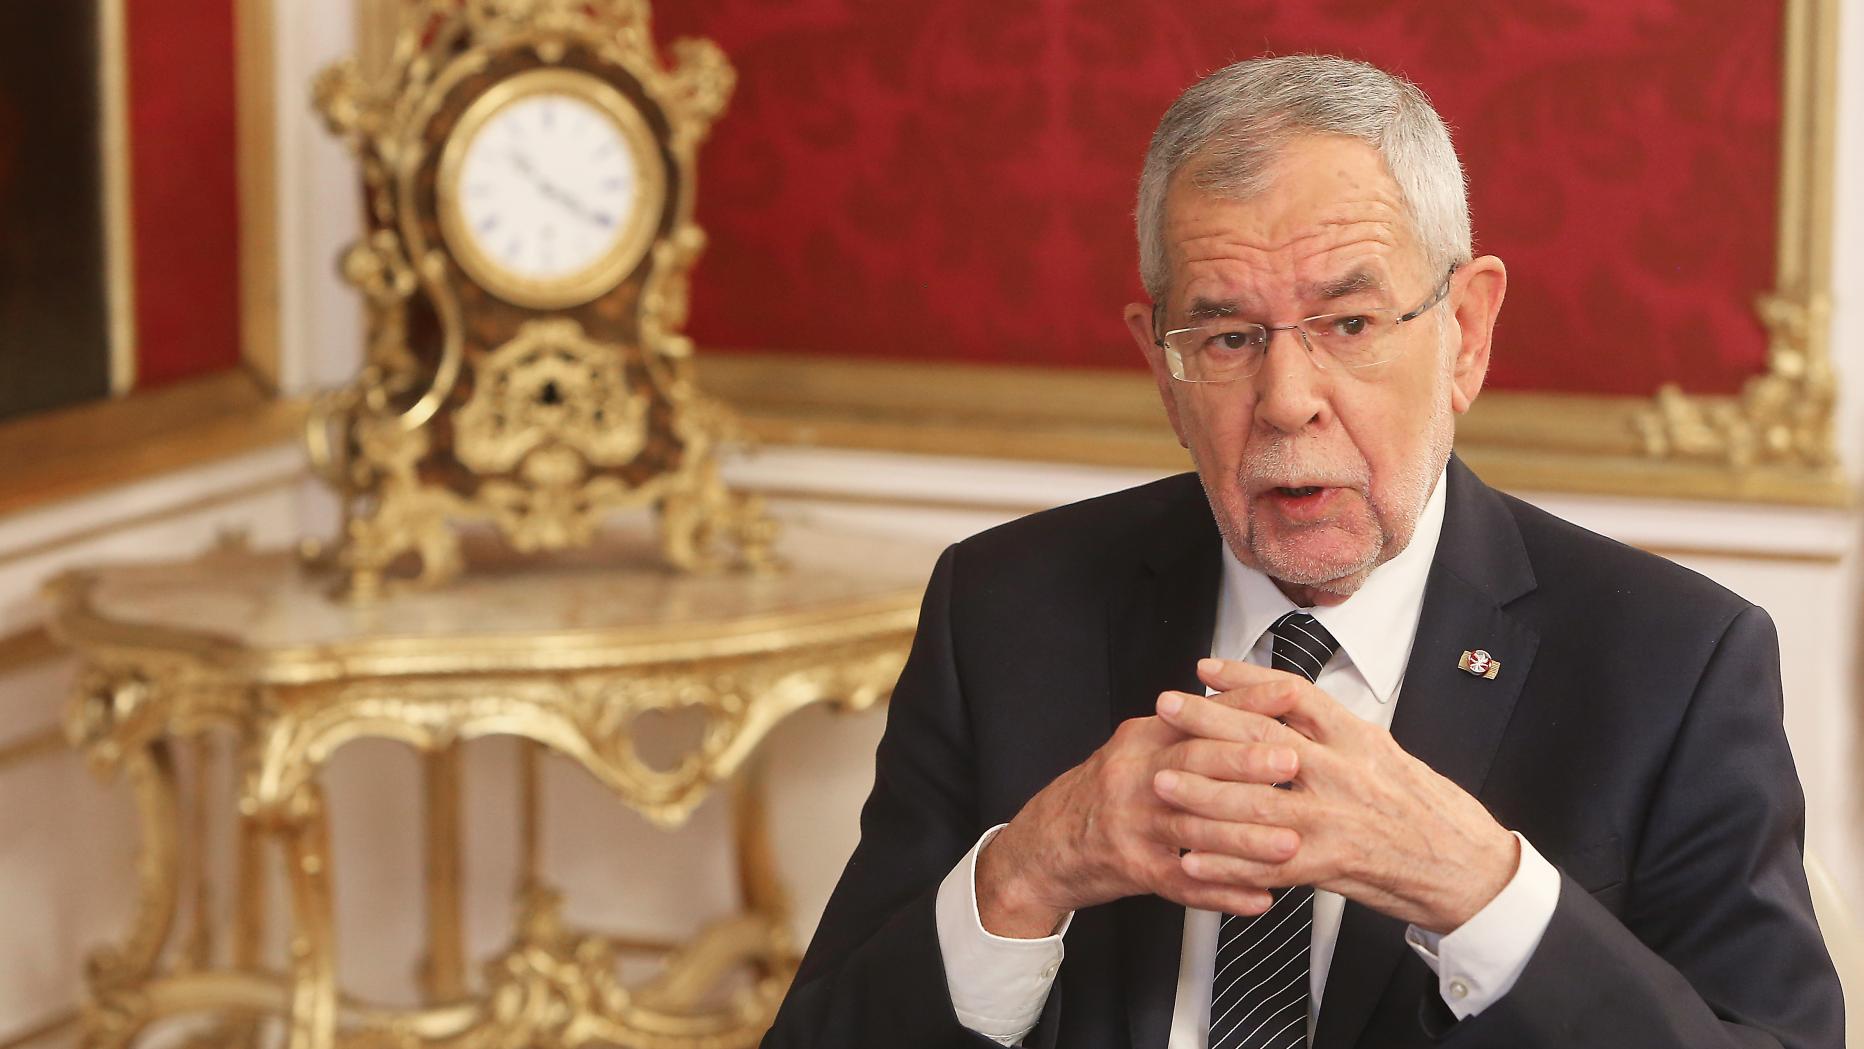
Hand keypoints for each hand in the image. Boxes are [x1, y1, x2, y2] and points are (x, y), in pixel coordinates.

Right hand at [975, 710, 1303, 937]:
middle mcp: (1133, 776)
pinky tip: (1258, 898)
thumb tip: (1244, 706)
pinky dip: (1223, 893)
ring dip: (1245, 839)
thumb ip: (1182, 731)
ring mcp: (1130, 823)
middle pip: (1192, 764)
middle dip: (1246, 763)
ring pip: (1193, 828)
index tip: (1287, 697)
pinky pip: (1182, 883)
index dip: (1243, 703)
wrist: (1044, 845)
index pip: (1197, 714)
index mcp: (1141, 740)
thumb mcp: (1134, 750)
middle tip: (1291, 762)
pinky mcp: (1130, 867)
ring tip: (1289, 843)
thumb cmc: (1100, 796)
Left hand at [1151, 658, 1517, 932]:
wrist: (1467, 867)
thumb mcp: (1382, 752)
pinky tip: (1191, 858)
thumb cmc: (1426, 809)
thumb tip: (1283, 705)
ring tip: (1162, 781)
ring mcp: (1335, 818)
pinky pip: (1266, 862)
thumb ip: (1332, 732)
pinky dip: (1225, 863)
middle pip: (1262, 737)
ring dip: (1202, 793)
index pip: (1292, 693)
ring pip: (1256, 801)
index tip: (1206, 668)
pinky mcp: (1331, 864)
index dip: (1245, 677)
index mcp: (1356, 738)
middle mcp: (1343, 771)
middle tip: (1167, 707)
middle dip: (1207, 720)